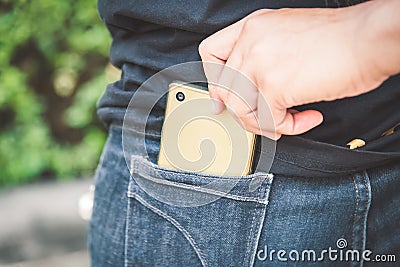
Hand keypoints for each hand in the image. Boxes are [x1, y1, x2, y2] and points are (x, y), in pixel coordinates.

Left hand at [199, 0, 398, 139]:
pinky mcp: (275, 86)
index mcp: (253, 27)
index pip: (210, 53)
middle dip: (243, 112)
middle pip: (224, 90)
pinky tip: (307, 117)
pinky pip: (268, 121)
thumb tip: (247, 87)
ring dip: (266, 124)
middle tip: (263, 119)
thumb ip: (262, 57)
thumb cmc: (338, 38)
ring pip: (241, 109)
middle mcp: (251, 42)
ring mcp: (260, 64)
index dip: (213, 80)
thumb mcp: (288, 35)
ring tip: (289, 120)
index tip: (221, 98)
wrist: (368, 38)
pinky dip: (290, 127)